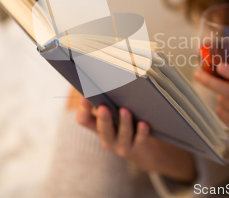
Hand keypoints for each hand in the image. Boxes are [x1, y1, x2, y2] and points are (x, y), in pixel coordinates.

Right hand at [75, 94, 195, 181]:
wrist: (146, 153)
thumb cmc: (128, 129)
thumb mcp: (114, 118)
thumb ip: (108, 102)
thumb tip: (105, 75)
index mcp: (99, 128)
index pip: (84, 120)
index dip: (83, 108)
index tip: (84, 95)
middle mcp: (109, 139)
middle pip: (103, 130)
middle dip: (103, 118)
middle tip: (102, 106)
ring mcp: (124, 146)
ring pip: (123, 135)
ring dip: (124, 122)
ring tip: (125, 110)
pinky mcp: (140, 149)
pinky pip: (141, 140)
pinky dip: (142, 132)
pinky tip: (144, 123)